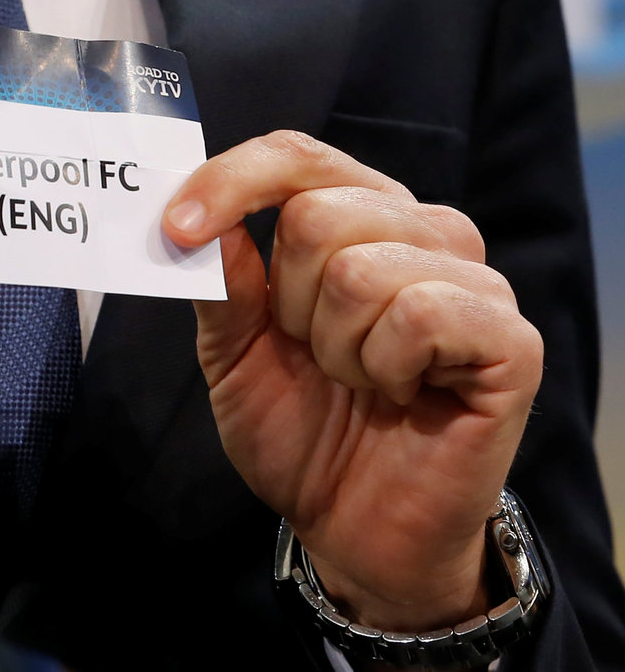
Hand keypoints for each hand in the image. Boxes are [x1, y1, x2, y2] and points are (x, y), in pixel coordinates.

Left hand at [163, 131, 542, 630]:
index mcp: (359, 220)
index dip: (231, 181)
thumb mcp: (233, 354)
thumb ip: (222, 283)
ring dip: (336, 348)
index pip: (298, 156)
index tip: (175, 230)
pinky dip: (387, 368)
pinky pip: (421, 315)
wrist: (351, 527)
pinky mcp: (509, 339)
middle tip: (314, 356)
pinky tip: (403, 395)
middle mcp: (422, 234)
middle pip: (318, 213)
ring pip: (361, 269)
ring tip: (360, 382)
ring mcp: (472, 282)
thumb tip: (201, 220)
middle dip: (287, 305)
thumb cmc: (300, 430)